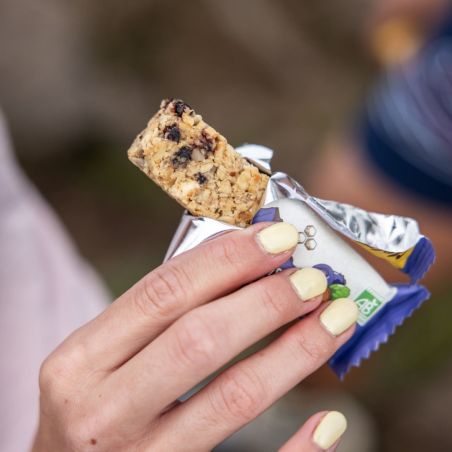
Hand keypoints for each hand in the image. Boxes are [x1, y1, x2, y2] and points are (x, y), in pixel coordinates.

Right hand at [32, 222, 356, 450]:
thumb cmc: (94, 399)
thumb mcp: (103, 353)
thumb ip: (159, 314)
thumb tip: (243, 263)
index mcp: (80, 361)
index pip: (163, 294)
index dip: (227, 260)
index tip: (278, 238)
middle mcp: (103, 411)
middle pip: (200, 340)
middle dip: (266, 302)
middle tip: (312, 279)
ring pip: (233, 399)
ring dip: (294, 353)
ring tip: (335, 320)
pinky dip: (298, 448)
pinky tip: (330, 418)